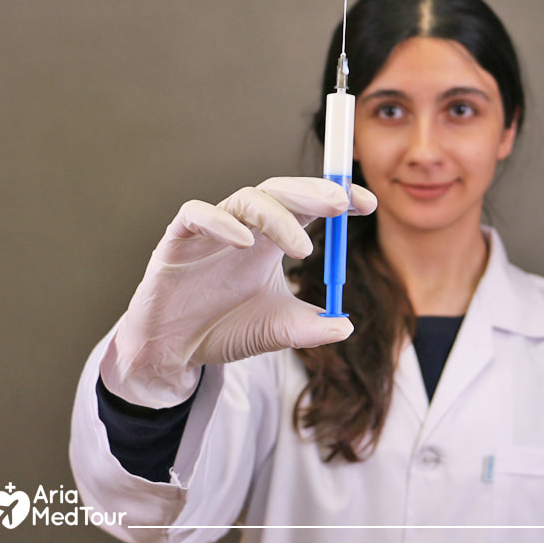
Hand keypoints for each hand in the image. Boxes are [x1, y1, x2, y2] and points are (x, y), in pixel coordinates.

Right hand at [100, 177, 376, 406]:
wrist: (174, 352)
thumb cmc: (226, 329)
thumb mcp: (278, 331)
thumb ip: (313, 328)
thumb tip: (348, 325)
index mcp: (272, 241)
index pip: (308, 206)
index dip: (338, 199)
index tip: (369, 204)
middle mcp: (246, 228)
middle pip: (282, 191)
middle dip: (313, 191)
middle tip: (341, 202)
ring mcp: (212, 231)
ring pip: (247, 199)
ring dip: (278, 216)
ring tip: (303, 249)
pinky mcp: (178, 239)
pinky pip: (197, 214)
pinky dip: (221, 222)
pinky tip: (244, 242)